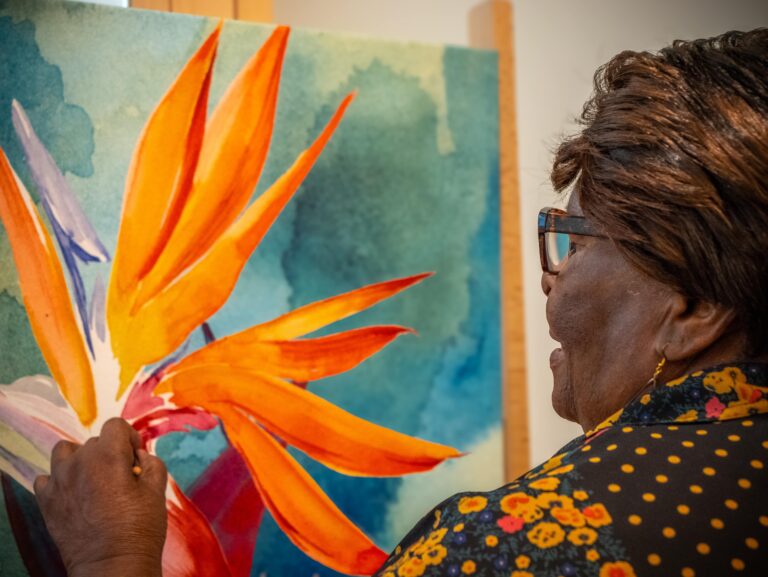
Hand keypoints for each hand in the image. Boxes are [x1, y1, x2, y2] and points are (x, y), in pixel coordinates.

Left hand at [34, 417, 167, 576]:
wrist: (112, 566)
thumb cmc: (140, 528)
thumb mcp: (157, 490)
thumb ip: (150, 463)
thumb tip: (138, 456)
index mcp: (108, 456)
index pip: (115, 426)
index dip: (130, 438)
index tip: (135, 457)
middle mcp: (79, 463)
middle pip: (94, 441)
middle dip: (110, 453)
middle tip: (122, 477)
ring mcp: (58, 482)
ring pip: (65, 452)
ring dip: (80, 459)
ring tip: (93, 478)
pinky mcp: (46, 502)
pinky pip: (46, 478)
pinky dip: (59, 480)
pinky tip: (74, 493)